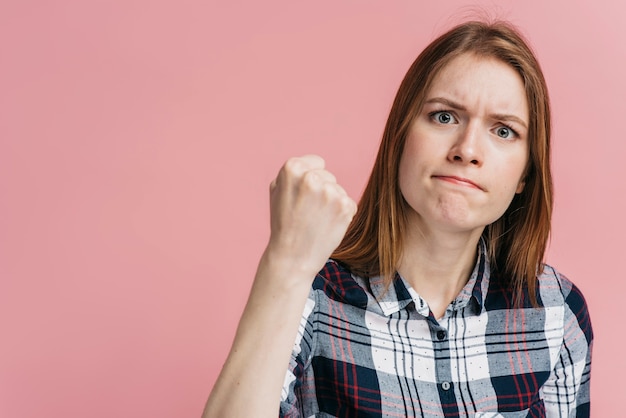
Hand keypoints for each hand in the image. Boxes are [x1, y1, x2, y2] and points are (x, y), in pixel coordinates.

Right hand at [266, 155, 356, 276]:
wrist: (292, 257)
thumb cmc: (283, 223)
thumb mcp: (277, 191)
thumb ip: (294, 173)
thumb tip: (314, 163)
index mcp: (292, 168)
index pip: (317, 162)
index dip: (310, 179)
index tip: (302, 195)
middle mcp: (312, 177)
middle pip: (329, 176)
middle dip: (321, 191)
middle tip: (307, 211)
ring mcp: (330, 192)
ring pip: (338, 190)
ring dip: (331, 203)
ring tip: (316, 220)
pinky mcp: (345, 206)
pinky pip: (348, 203)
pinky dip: (341, 214)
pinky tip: (327, 225)